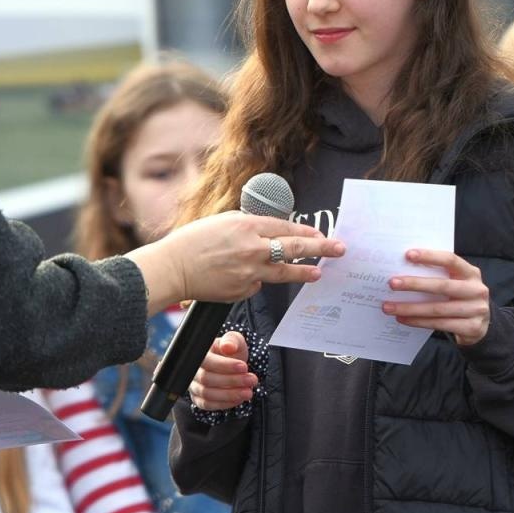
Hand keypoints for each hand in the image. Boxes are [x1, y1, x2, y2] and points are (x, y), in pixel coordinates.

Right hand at [129, 212, 344, 312]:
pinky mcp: (242, 290)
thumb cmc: (193, 241)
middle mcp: (252, 248)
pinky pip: (256, 284)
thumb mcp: (223, 222)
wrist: (173, 268)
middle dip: (321, 248)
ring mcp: (249, 272)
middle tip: (340, 249)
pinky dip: (254, 280)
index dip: (307, 233)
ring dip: (304, 273)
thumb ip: (250, 225)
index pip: (287, 228)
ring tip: (318, 274)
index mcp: (247, 226)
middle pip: (295, 248)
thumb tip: (271, 232)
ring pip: (284, 272)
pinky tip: (239, 276)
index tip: (322, 236)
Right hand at [190, 332, 257, 411]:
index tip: (244, 367)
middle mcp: (193, 370)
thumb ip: (232, 341)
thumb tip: (227, 346)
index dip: (225, 366)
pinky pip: (208, 405)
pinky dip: (225, 403)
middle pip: (207, 379)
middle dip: (232, 381)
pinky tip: (239, 399)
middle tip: (252, 379)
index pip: (207, 361)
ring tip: (248, 392)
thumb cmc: (230, 351)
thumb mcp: (234, 341)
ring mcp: (194, 386)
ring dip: (230, 394)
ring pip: (207, 394)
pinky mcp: (198, 399)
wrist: (230, 364)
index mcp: (200, 354)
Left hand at [382, 249, 490, 346]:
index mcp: (471, 273)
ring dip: (410, 308)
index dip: (429, 256)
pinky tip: (403, 319)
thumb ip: (439, 275)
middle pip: (442, 286)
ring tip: (389, 307)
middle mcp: (477, 290)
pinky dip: (417, 321)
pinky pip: (438, 324)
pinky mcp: (471, 328)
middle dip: (414, 284)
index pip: (450, 260)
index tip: (408, 255)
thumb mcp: (456, 283)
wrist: (481, 325)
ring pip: (437, 309)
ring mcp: (476, 310)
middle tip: (392, 283)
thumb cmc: (460, 298)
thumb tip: (404, 269)